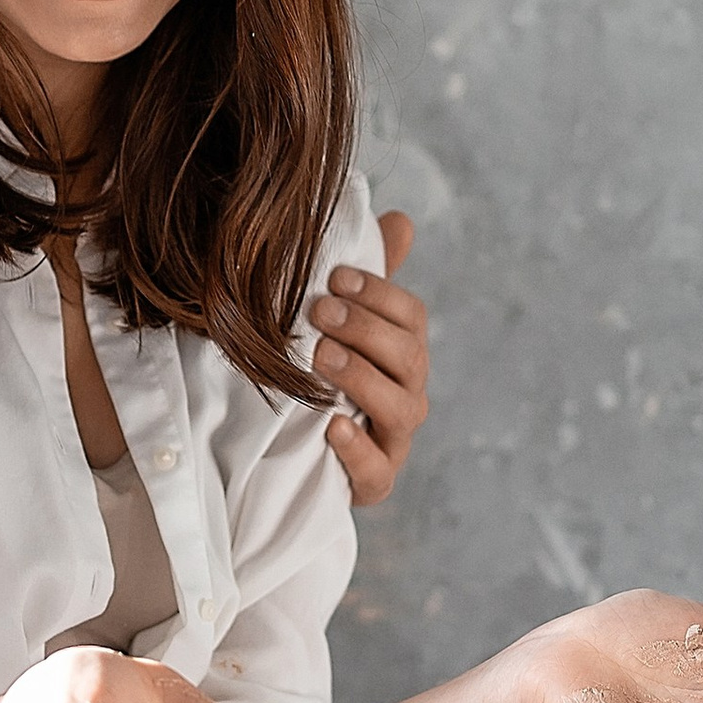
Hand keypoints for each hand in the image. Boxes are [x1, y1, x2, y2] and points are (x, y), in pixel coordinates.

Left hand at [313, 209, 429, 504]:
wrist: (291, 453)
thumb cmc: (322, 376)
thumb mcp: (336, 325)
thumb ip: (366, 280)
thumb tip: (399, 220)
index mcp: (405, 353)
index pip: (411, 317)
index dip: (380, 294)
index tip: (336, 277)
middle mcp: (408, 394)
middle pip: (409, 358)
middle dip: (367, 331)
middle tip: (320, 312)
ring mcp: (393, 441)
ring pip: (399, 409)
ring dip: (362, 379)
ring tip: (321, 358)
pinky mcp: (374, 482)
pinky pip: (376, 471)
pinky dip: (357, 449)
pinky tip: (330, 426)